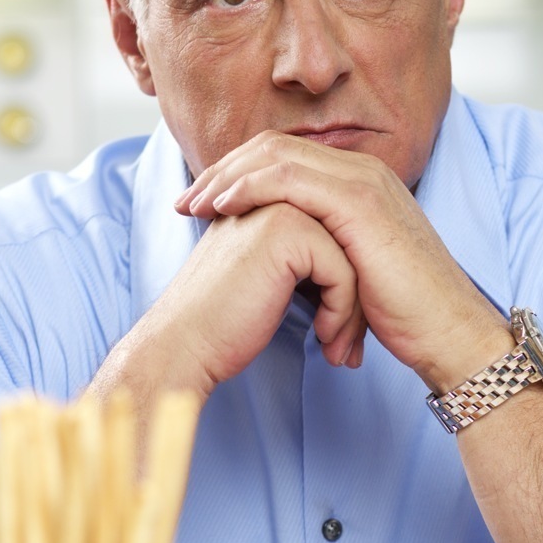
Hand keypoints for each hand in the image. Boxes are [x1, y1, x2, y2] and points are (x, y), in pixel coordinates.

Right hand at [133, 201, 368, 397]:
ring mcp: (282, 206)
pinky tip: (322, 338)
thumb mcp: (269, 276)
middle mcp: (276, 193)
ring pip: (353, 258)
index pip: (338, 235)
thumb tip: (350, 269)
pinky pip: (343, 273)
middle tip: (350, 347)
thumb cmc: (224, 321)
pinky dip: (341, 313)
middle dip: (357, 300)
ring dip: (353, 312)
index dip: (346, 288)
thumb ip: (302, 257)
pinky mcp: (288, 231)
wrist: (185, 343)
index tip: (343, 332)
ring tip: (341, 349)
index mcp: (270, 199)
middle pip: (350, 243)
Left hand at [177, 133, 509, 389]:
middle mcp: (362, 171)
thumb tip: (281, 261)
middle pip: (273, 147)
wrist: (447, 332)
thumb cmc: (402, 314)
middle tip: (186, 202)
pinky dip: (249, 188)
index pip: (284, 157)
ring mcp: (363, 182)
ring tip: (195, 206)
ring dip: (227, 178)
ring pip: (275, 156)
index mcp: (360, 182)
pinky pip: (289, 179)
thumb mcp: (351, 272)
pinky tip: (223, 208)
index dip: (236, 175)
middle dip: (222, 171)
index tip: (200, 204)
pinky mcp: (359, 202)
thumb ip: (320, 251)